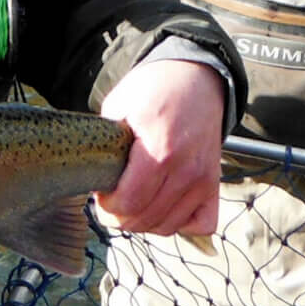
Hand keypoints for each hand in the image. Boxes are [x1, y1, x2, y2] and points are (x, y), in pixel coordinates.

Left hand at [93, 58, 228, 237]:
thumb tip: (90, 175)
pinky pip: (200, 223)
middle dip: (120, 216)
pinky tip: (164, 207)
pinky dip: (181, 223)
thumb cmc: (153, 90)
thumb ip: (106, 144)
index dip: (107, 206)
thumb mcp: (119, 106)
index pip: (129, 203)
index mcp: (158, 149)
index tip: (101, 194)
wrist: (195, 78)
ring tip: (134, 203)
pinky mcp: (214, 184)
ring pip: (168, 226)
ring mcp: (203, 179)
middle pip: (145, 219)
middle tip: (113, 200)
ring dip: (145, 222)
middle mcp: (185, 169)